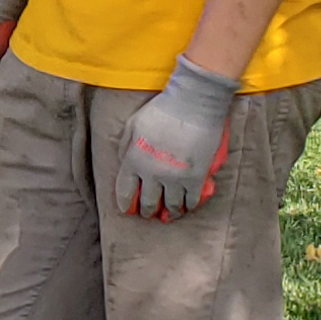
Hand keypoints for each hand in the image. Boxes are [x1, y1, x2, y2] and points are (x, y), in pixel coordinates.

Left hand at [114, 60, 242, 219]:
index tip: (127, 210)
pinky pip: (191, 200)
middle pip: (148, 202)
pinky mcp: (196, 178)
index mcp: (133, 160)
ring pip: (171, 206)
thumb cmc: (161, 110)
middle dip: (147, 211)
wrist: (192, 104)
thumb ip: (125, 146)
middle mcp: (152, 174)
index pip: (125, 191)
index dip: (126, 204)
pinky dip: (188, 207)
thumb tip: (124, 163)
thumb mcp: (132, 125)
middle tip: (148, 214)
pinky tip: (186, 207)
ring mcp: (175, 178)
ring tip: (167, 215)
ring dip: (168, 213)